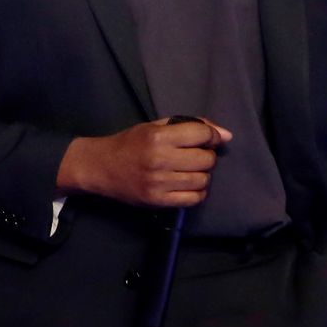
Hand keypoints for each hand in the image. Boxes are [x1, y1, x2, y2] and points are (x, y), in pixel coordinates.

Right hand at [56, 117, 231, 208]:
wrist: (100, 167)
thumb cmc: (129, 143)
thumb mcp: (154, 126)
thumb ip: (189, 125)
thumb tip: (226, 135)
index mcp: (158, 136)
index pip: (202, 134)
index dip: (211, 137)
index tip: (207, 140)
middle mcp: (160, 159)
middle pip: (206, 159)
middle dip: (206, 156)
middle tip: (194, 155)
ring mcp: (159, 182)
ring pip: (203, 180)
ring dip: (201, 174)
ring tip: (189, 170)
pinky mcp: (158, 200)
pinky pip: (194, 199)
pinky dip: (197, 192)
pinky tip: (186, 185)